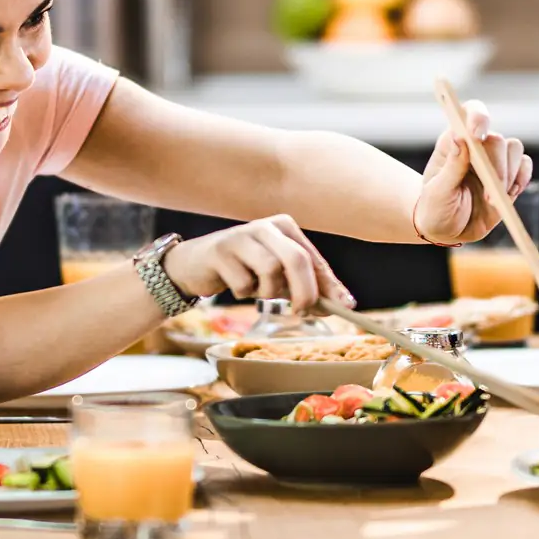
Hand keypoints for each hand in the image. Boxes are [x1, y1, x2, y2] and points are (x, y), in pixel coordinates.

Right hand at [164, 216, 352, 309]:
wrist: (194, 265)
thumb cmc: (243, 269)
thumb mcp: (277, 275)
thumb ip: (305, 286)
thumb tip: (342, 303)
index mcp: (284, 227)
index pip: (313, 258)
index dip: (329, 285)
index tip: (345, 306)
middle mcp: (266, 227)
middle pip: (296, 260)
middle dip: (305, 291)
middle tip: (302, 312)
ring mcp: (242, 236)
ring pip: (270, 271)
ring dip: (266, 292)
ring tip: (255, 290)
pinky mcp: (220, 250)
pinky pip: (243, 282)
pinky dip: (242, 292)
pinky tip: (234, 285)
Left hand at [415, 100, 533, 245]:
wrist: (449, 232)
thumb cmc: (436, 209)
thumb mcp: (437, 193)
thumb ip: (451, 167)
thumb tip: (460, 137)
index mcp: (453, 142)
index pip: (469, 113)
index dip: (478, 117)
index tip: (477, 136)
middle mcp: (476, 145)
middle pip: (497, 138)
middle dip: (496, 167)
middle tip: (487, 194)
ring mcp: (494, 159)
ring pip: (515, 148)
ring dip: (509, 175)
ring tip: (493, 200)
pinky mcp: (510, 174)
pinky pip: (526, 165)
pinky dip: (521, 179)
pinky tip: (507, 196)